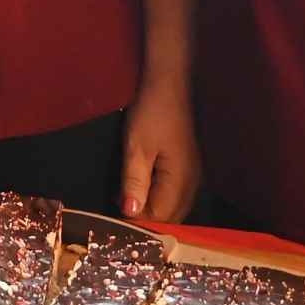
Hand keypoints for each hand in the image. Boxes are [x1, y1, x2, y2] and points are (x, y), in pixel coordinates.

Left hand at [118, 78, 200, 222]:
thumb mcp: (137, 147)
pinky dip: (156, 195)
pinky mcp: (187, 167)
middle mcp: (191, 183)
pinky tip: (138, 187)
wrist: (170, 84)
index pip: (160, 217)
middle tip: (116, 207)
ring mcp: (192, 175)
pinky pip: (173, 193)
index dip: (137, 220)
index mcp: (180, 181)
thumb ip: (134, 182)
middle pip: (169, 216)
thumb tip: (130, 212)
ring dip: (149, 207)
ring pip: (172, 206)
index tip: (113, 216)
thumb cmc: (153, 113)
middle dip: (144, 217)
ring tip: (123, 197)